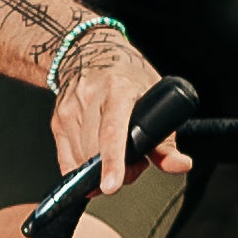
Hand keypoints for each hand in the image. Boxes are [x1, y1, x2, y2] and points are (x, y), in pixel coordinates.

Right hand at [49, 39, 184, 188]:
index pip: (113, 131)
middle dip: (120, 170)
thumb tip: (180, 166)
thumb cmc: (127, 74)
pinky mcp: (57, 122)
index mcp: (117, 88)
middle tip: (136, 161)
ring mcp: (69, 110)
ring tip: (118, 152)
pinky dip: (85, 168)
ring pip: (82, 160)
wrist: (88, 52)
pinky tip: (98, 157)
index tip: (111, 185)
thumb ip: (167, 138)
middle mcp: (88, 98)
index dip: (114, 161)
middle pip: (97, 153)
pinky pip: (68, 161)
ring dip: (102, 169)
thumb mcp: (154, 96)